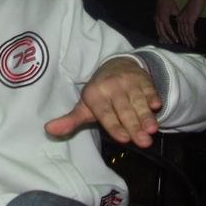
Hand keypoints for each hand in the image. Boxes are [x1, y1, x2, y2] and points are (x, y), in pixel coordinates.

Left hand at [45, 58, 161, 147]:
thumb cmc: (100, 93)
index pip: (105, 113)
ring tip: (152, 130)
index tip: (122, 139)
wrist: (118, 64)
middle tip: (143, 141)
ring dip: (146, 116)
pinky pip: (150, 90)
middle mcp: (111, 87)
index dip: (113, 125)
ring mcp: (128, 82)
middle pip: (124, 111)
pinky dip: (153, 97)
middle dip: (134, 126)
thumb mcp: (85, 106)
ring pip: (138, 102)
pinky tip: (157, 106)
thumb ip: (70, 120)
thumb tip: (48, 130)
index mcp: (94, 95)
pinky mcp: (144, 79)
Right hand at [154, 0, 179, 43]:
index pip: (168, 29)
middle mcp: (158, 20)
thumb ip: (176, 17)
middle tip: (172, 44)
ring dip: (163, 38)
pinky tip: (163, 37)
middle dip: (167, 39)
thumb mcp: (175, 10)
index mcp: (164, 18)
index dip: (173, 35)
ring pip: (158, 31)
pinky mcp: (155, 19)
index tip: (177, 40)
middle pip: (161, 33)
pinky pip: (157, 28)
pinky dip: (160, 33)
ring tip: (167, 42)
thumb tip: (180, 24)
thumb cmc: (169, 2)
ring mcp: (155, 19)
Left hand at [175, 0, 204, 48]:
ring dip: (189, 40)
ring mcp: (184, 21)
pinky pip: (190, 31)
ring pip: (186, 34)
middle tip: (189, 47)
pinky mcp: (190, 21)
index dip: (182, 37)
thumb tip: (190, 26)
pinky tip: (195, 40)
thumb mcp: (188, 13)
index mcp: (178, 18)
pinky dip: (192, 37)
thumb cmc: (194, 4)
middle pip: (181, 33)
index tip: (185, 42)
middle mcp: (179, 20)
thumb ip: (187, 19)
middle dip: (185, 41)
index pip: (178, 30)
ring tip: (192, 46)